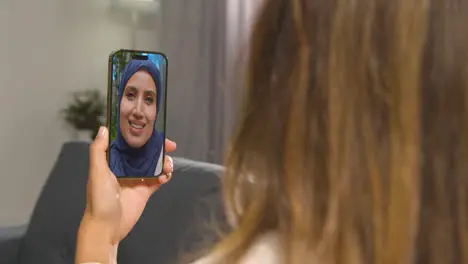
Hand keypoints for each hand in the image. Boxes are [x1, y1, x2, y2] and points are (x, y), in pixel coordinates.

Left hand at [82, 126, 175, 243]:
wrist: (107, 227)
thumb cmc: (98, 201)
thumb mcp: (97, 172)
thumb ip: (98, 150)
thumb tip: (103, 129)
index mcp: (112, 161)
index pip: (128, 142)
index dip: (140, 135)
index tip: (151, 129)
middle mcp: (125, 168)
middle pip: (144, 152)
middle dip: (158, 147)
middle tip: (170, 145)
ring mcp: (136, 179)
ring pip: (154, 164)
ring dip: (163, 162)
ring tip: (168, 165)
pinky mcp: (144, 191)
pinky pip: (158, 180)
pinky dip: (164, 176)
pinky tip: (165, 176)